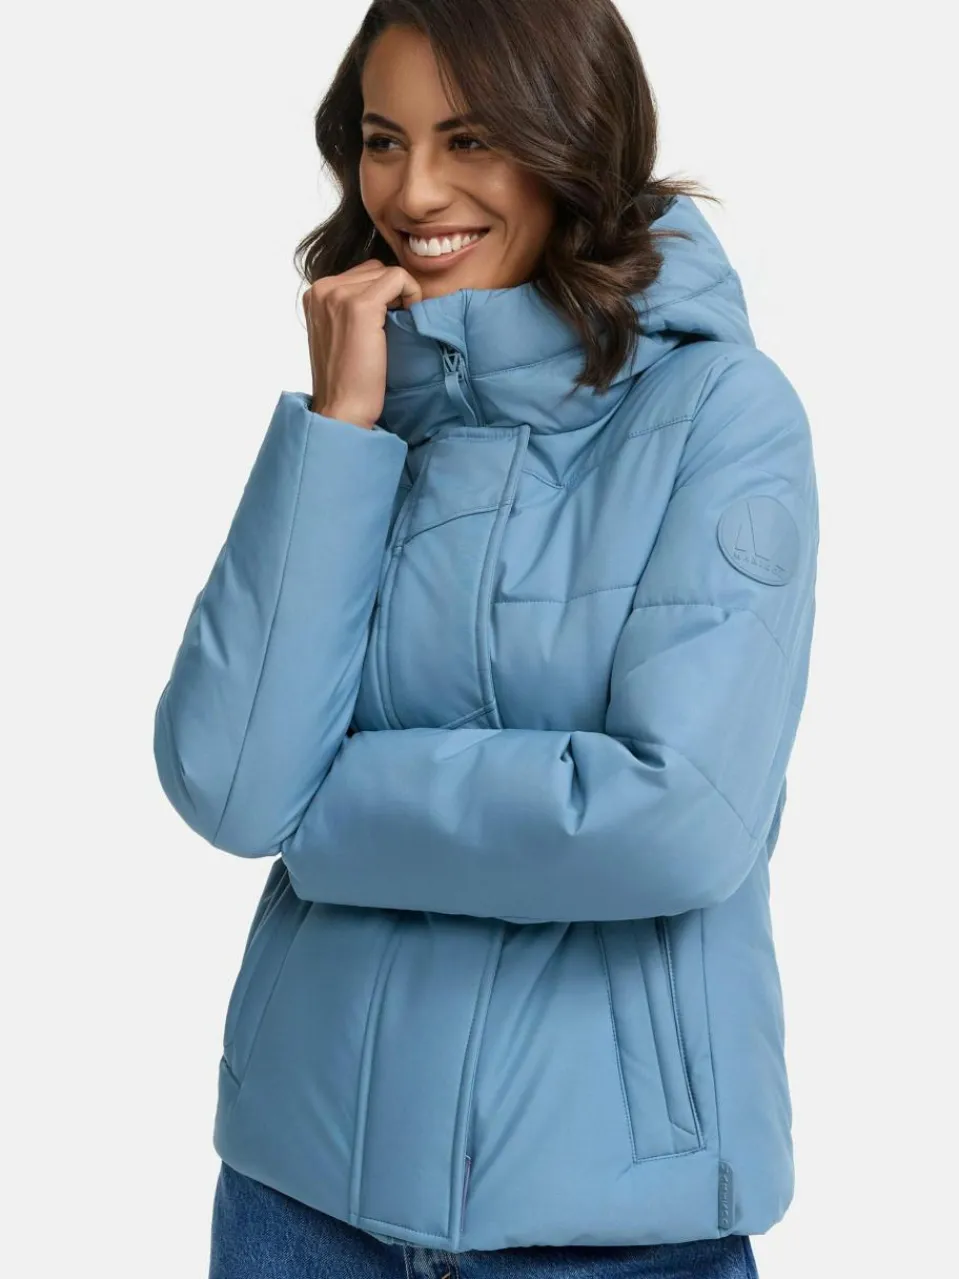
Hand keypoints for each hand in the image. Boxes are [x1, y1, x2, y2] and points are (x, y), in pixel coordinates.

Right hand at [303, 260, 422, 429]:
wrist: (342, 409)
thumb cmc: (346, 380)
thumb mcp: (338, 333)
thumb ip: (348, 307)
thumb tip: (384, 291)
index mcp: (314, 294)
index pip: (360, 274)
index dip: (381, 295)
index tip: (386, 322)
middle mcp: (321, 289)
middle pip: (374, 270)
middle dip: (391, 294)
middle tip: (394, 326)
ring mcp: (338, 295)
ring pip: (386, 273)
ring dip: (401, 296)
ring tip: (397, 327)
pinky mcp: (360, 306)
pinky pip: (399, 279)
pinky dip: (412, 294)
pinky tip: (409, 318)